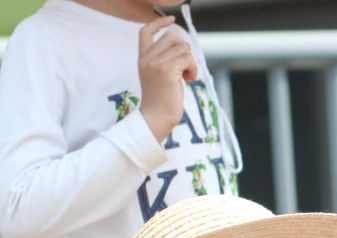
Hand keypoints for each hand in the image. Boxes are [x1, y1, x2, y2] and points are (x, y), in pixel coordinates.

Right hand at [138, 16, 197, 142]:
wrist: (156, 117)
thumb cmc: (161, 100)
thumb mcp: (159, 76)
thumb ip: (165, 60)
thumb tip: (183, 47)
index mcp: (143, 58)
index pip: (145, 31)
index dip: (158, 22)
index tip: (171, 20)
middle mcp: (147, 58)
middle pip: (172, 37)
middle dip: (185, 49)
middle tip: (186, 67)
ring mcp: (156, 63)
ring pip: (183, 48)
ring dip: (191, 62)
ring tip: (187, 76)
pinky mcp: (167, 70)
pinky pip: (188, 59)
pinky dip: (193, 68)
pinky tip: (189, 80)